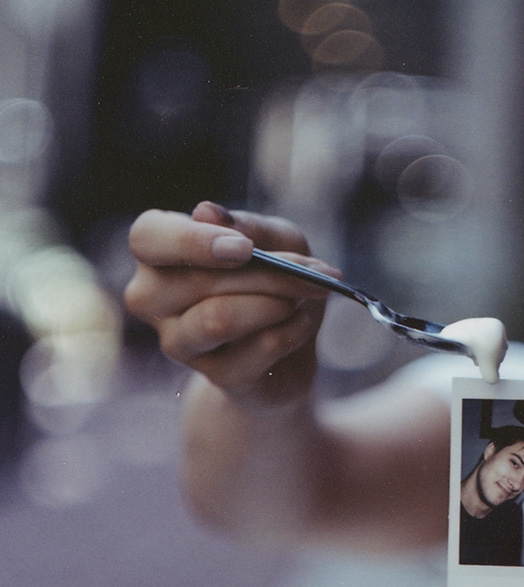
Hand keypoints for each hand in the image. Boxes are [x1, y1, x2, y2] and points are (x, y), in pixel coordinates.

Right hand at [125, 201, 337, 406]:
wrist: (289, 352)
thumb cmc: (273, 282)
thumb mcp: (276, 241)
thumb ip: (249, 227)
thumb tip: (206, 212)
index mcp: (158, 252)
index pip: (147, 238)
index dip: (192, 242)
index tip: (244, 249)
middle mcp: (153, 298)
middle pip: (199, 281)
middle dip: (268, 274)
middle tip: (314, 271)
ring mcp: (178, 342)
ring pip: (219, 319)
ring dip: (277, 303)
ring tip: (304, 297)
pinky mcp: (215, 375)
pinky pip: (258, 347)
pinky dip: (293, 330)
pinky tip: (301, 323)